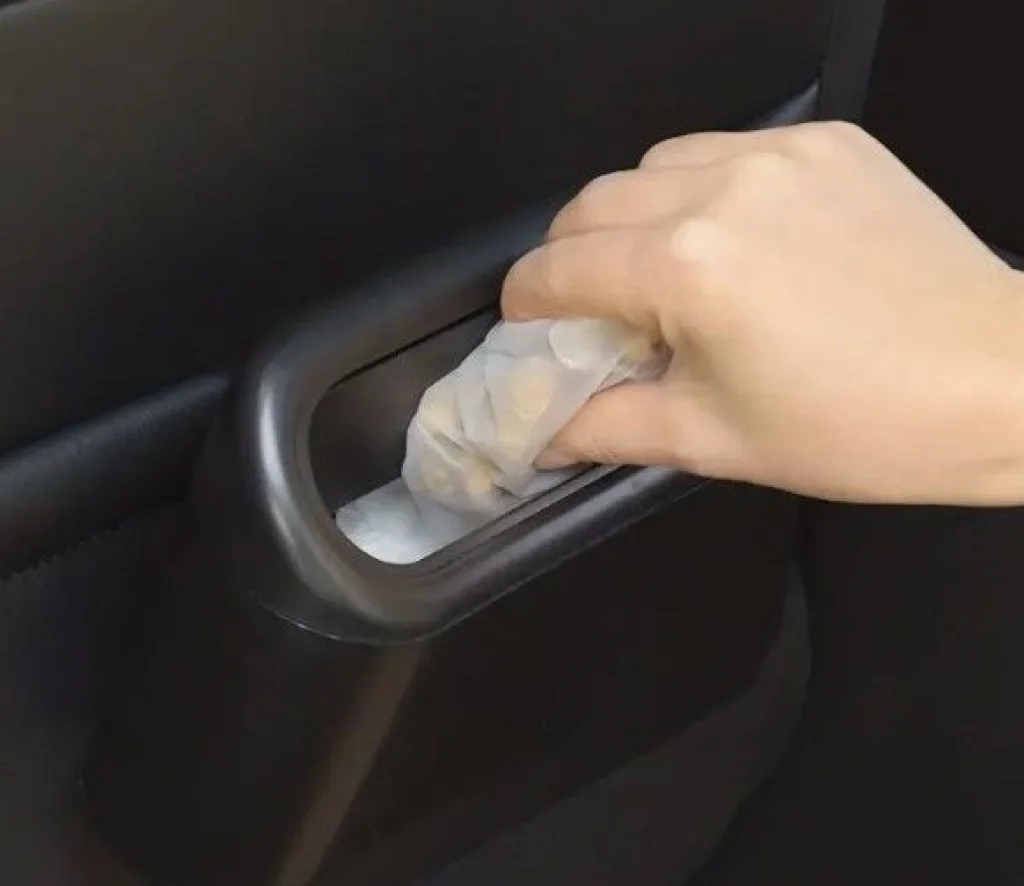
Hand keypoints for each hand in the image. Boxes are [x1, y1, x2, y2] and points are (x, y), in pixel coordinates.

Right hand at [501, 121, 1023, 504]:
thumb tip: (545, 434)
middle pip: (590, 205)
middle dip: (569, 257)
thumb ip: (606, 428)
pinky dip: (698, 190)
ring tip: (662, 274)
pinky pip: (723, 149)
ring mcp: (778, 156)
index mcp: (687, 269)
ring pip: (651, 166)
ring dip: (631, 217)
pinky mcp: (825, 143)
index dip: (526, 303)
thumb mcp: (714, 441)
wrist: (996, 381)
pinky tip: (728, 241)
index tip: (526, 326)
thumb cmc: (865, 424)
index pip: (558, 268)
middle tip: (589, 310)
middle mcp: (722, 191)